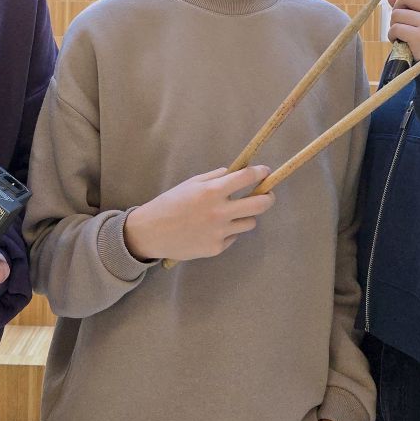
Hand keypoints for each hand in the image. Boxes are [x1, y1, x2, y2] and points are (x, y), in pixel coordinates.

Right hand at [124, 165, 274, 262]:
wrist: (151, 232)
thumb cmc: (169, 203)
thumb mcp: (190, 183)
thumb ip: (215, 177)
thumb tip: (235, 173)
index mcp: (212, 191)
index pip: (247, 178)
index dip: (260, 172)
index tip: (265, 172)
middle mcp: (220, 211)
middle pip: (260, 204)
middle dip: (268, 197)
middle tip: (266, 194)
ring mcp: (220, 232)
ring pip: (250, 222)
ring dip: (246, 215)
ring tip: (232, 214)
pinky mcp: (217, 248)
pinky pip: (233, 236)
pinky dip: (228, 231)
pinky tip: (211, 229)